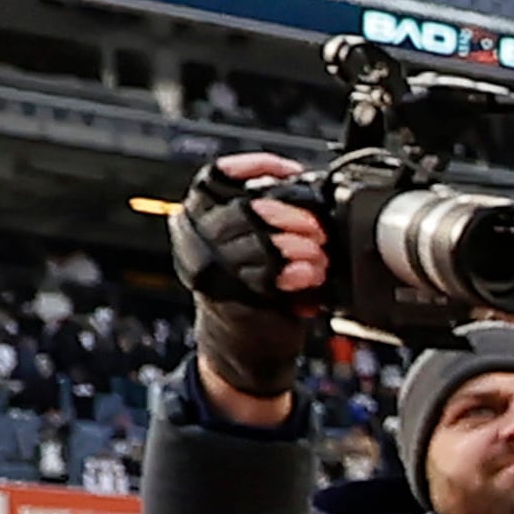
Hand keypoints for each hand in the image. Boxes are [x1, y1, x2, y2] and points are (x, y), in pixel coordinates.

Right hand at [170, 153, 323, 409]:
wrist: (245, 347)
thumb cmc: (255, 289)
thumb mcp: (252, 243)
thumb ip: (266, 216)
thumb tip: (305, 195)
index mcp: (197, 215)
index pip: (215, 175)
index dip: (254, 166)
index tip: (290, 171)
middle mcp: (196, 236)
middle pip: (244, 208)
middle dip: (289, 215)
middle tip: (316, 229)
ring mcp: (211, 265)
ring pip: (257, 241)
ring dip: (298, 246)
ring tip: (317, 255)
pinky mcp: (229, 294)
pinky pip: (266, 275)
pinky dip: (296, 273)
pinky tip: (309, 274)